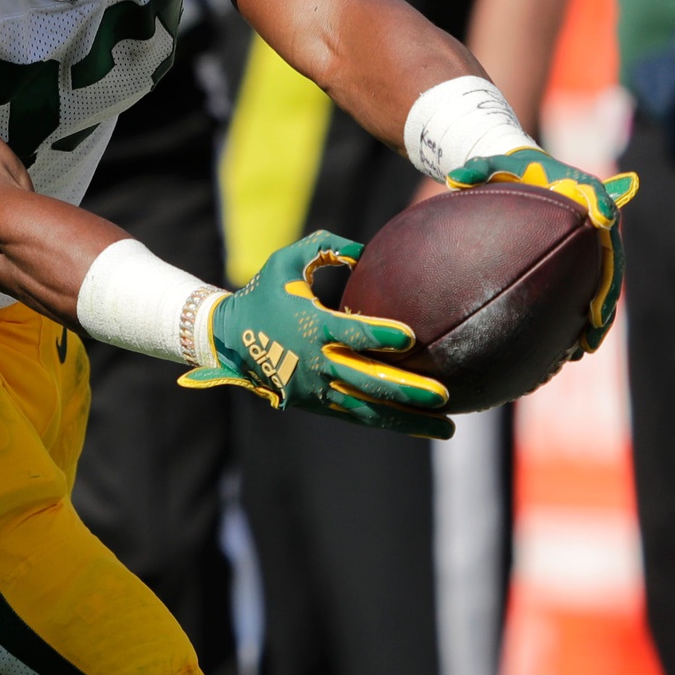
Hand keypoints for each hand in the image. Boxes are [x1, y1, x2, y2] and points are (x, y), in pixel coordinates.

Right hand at [178, 233, 453, 438]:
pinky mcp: (315, 404)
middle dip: (406, 390)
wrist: (228, 339)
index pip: (350, 334)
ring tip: (446, 426)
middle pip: (367, 381)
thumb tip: (365, 251)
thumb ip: (324, 247)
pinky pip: (357, 416)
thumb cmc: (264, 294)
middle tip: (442, 395)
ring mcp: (316, 389)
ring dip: (408, 420)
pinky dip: (390, 422)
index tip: (410, 337)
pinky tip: (421, 427)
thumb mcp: (286, 261)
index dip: (380, 335)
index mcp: (310, 326)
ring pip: (368, 409)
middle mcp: (315, 363)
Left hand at [446, 145, 639, 353]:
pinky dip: (580, 318)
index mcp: (580, 187)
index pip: (600, 195)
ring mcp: (589, 243)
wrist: (518, 176)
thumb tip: (453, 177)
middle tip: (597, 317)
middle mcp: (592, 218)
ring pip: (602, 281)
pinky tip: (566, 349)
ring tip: (585, 347)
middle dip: (607, 287)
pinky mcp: (580, 261)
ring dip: (598, 315)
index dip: (605, 207)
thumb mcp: (491, 166)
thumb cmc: (506, 171)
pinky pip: (585, 291)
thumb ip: (476, 170)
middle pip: (610, 254)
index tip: (604, 220)